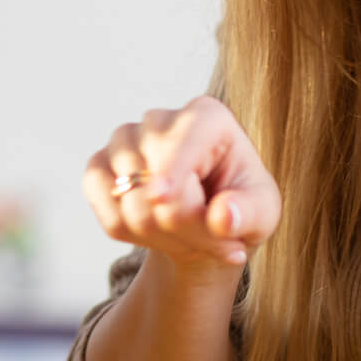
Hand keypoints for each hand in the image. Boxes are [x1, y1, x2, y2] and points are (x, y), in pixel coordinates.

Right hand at [82, 96, 281, 272]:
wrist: (206, 220)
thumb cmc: (239, 207)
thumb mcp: (263, 213)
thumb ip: (249, 213)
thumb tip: (224, 218)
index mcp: (206, 117)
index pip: (180, 146)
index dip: (169, 171)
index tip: (161, 196)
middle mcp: (157, 120)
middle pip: (152, 180)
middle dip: (184, 226)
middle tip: (219, 244)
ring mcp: (122, 142)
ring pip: (127, 201)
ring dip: (161, 236)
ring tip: (190, 237)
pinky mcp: (98, 168)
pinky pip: (107, 214)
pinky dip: (133, 236)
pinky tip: (157, 233)